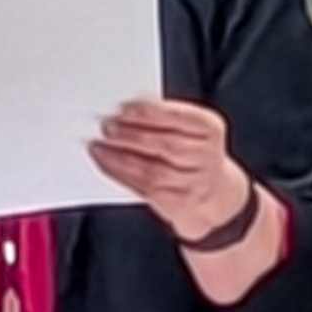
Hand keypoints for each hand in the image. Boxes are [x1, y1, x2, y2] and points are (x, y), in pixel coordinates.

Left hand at [89, 99, 253, 241]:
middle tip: (107, 127)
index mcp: (210, 128)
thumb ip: (161, 120)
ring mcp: (197, 182)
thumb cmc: (190, 152)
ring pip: (154, 170)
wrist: (212, 191)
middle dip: (132, 135)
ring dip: (121, 158)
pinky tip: (106, 164)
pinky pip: (146, 188)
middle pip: (167, 144)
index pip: (180, 117)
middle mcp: (207, 156)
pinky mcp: (180, 203)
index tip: (124, 108)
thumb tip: (120, 112)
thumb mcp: (188, 130)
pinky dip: (121, 174)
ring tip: (99, 147)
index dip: (151, 113)